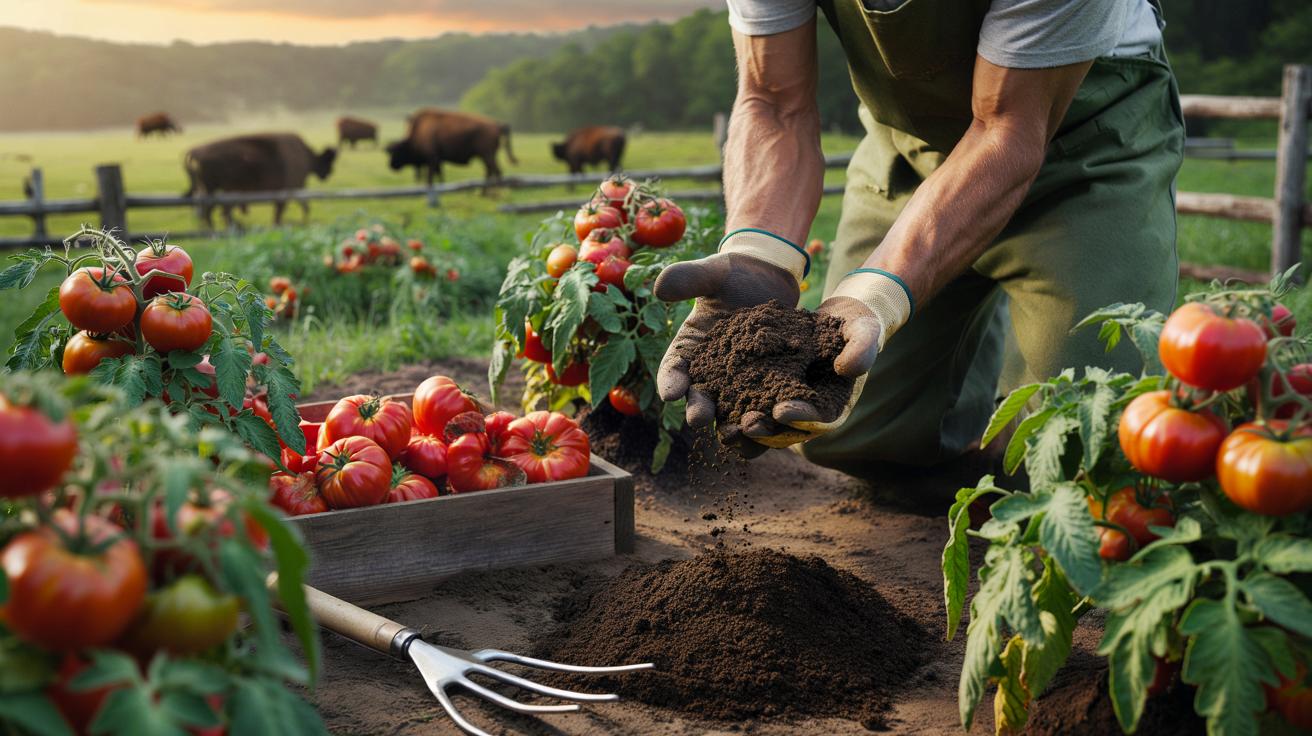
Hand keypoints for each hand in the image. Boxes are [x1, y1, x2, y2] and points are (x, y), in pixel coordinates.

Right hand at [653, 252, 799, 427]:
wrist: (769, 279)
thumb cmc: (733, 275)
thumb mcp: (711, 272)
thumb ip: (688, 279)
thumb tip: (659, 287)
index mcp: (689, 349)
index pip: (673, 368)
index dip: (670, 380)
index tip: (670, 392)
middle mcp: (710, 373)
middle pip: (699, 396)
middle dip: (698, 409)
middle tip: (699, 419)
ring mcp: (739, 382)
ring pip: (731, 410)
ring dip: (733, 424)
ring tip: (739, 432)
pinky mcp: (767, 385)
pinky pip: (764, 406)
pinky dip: (767, 420)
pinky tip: (773, 429)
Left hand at [721, 294, 880, 454]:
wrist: (837, 318)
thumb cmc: (858, 328)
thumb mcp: (864, 332)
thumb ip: (862, 348)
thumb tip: (849, 368)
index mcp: (831, 405)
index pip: (817, 417)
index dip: (800, 415)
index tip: (782, 411)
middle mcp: (802, 410)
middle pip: (782, 427)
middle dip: (764, 429)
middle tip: (747, 426)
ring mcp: (779, 400)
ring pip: (758, 419)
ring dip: (740, 425)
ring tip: (723, 426)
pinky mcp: (760, 386)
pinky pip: (740, 396)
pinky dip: (725, 399)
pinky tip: (707, 395)